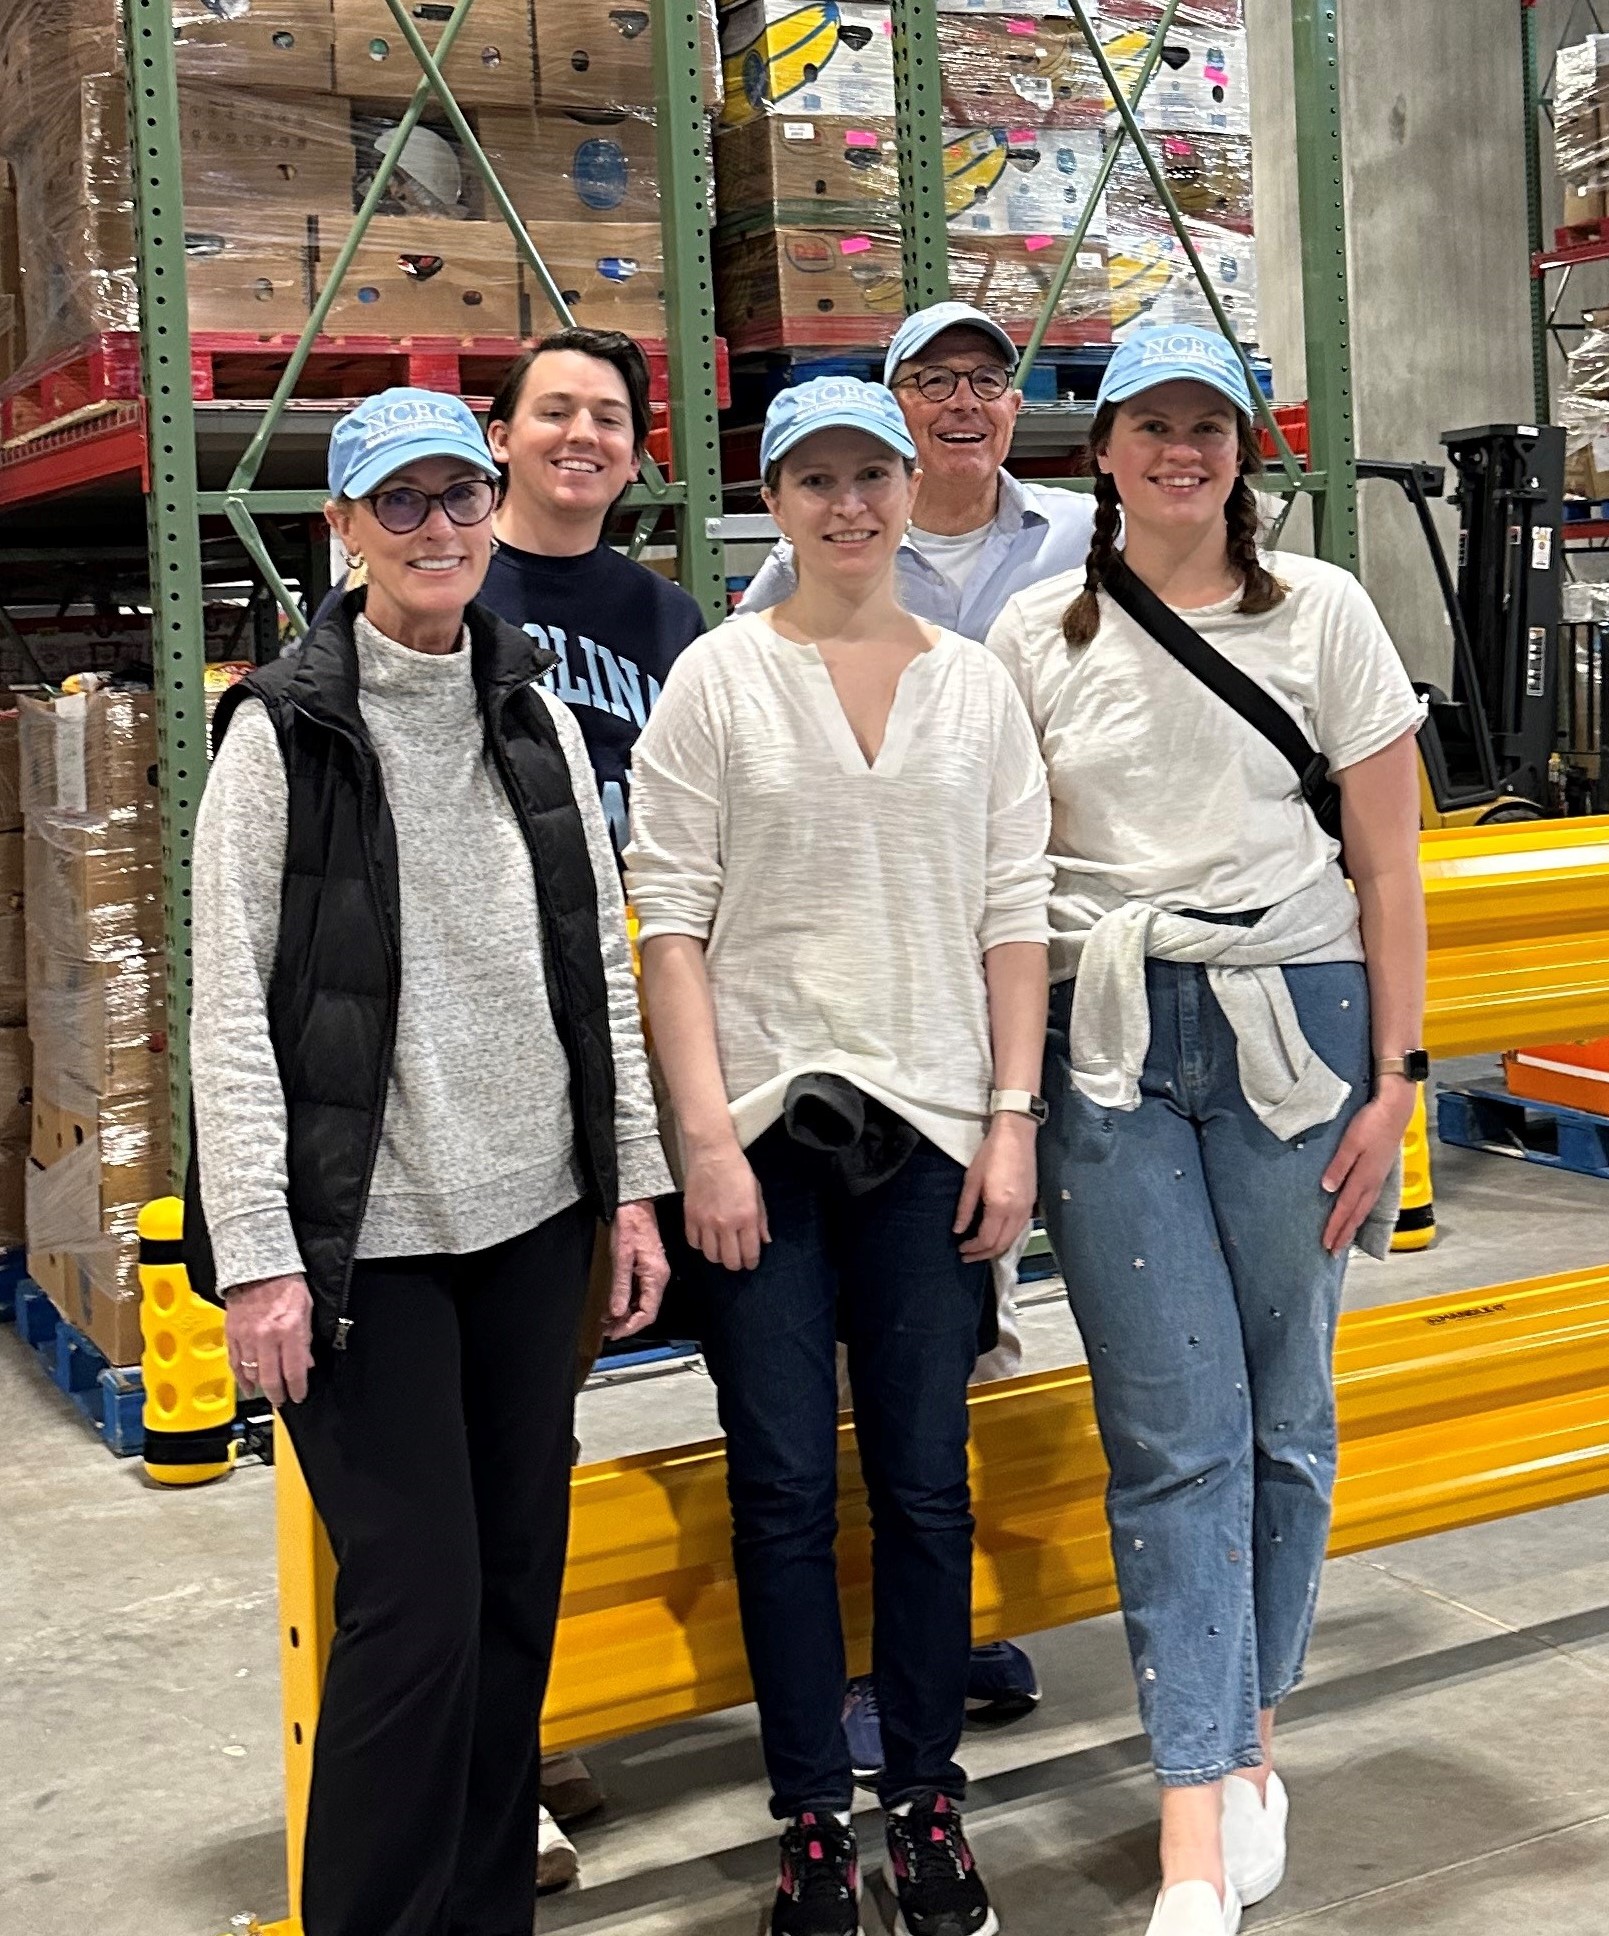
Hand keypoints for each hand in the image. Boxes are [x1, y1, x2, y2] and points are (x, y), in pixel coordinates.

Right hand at [224, 1273, 314, 1407]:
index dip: (297, 1388)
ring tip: (268, 1393)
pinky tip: (248, 1386)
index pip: (294, 1370)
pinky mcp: (232, 1335)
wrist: (259, 1268)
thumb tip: (306, 1364)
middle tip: (282, 1400)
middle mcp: (266, 1336)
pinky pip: (235, 1363)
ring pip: (251, 1374)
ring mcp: (246, 1337)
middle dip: (278, 1394)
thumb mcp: (306, 1310)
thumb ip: (305, 1340)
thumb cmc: (286, 1285)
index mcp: (288, 1330)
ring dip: (260, 1388)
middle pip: (270, 1378)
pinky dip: (241, 1378)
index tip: (299, 1395)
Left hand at [606, 1199, 670, 1339]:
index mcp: (655, 1276)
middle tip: (607, 1330)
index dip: (631, 1326)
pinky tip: (615, 1306)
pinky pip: (641, 1292)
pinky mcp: (649, 1268)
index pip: (648, 1313)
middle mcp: (659, 1278)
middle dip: (627, 1323)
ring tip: (608, 1322)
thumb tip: (617, 1312)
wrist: (636, 1205)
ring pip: (644, 1303)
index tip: (614, 1333)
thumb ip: (620, 1286)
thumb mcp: (621, 1257)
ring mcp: (655, 1273)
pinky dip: (628, 1302)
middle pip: (647, 1310)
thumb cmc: (629, 1226)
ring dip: (627, 1314)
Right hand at [683, 1136, 769, 1271]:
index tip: (750, 1262)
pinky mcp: (690, 1216)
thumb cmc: (739, 1170)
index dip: (751, 1262)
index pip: (749, 1252)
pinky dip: (701, 1245)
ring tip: (721, 1249)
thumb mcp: (757, 1193)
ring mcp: (706, 1221)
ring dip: (718, 1256)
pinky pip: (693, 1242)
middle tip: (737, 1260)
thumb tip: (764, 1241)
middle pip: (729, 1260)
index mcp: (746, 1217)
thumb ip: (761, 1219)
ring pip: (710, 1255)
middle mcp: (726, 1224)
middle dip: (735, 1264)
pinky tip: (706, 1239)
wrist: (712, 1153)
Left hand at [955, 1114, 1037, 1262]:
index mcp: (1000, 1205)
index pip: (987, 1239)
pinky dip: (1007, 1239)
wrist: (1017, 1135)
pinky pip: (1020, 1230)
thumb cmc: (991, 1153)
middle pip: (1002, 1245)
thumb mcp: (972, 1179)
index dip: (973, 1248)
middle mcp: (1017, 1212)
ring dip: (996, 1249)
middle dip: (984, 1254)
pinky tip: (996, 1237)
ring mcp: (1027, 1209)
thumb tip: (958, 1230)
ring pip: (1013, 1240)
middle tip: (967, 1256)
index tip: (960, 1249)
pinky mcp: (1032, 1204)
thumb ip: (965, 1208)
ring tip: (979, 1250)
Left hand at [1321, 1080, 1417, 1255]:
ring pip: (1364, 1209)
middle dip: (1344, 1234)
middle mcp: (1373, 1183)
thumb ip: (1339, 1166)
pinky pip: (1369, 1200)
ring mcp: (1378, 1178)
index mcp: (1364, 1177)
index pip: (1345, 1209)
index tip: (1326, 1244)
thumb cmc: (1372, 1123)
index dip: (1335, 1227)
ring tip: (1344, 1238)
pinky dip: (1361, 1212)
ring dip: (1353, 1225)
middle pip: (1356, 1214)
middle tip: (1333, 1251)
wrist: (1395, 1110)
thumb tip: (1327, 1188)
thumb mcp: (1350, 1143)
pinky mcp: (1380, 1172)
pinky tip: (1358, 1212)